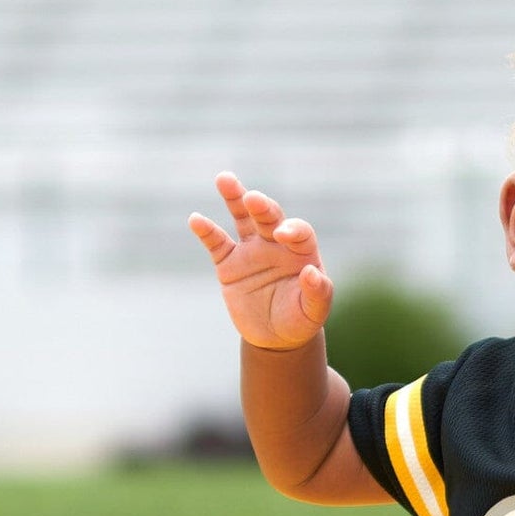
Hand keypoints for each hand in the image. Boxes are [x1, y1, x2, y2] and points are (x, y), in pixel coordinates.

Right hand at [188, 171, 333, 350]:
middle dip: (262, 206)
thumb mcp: (314, 311)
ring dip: (235, 198)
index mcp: (301, 252)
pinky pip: (216, 243)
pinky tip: (196, 219)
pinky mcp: (229, 263)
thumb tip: (311, 273)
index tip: (282, 235)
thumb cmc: (300, 320)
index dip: (292, 230)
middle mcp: (276, 244)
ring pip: (242, 218)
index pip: (299, 232)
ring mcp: (251, 250)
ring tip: (224, 179)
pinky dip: (206, 231)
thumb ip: (318, 292)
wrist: (275, 336)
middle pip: (269, 217)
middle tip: (253, 199)